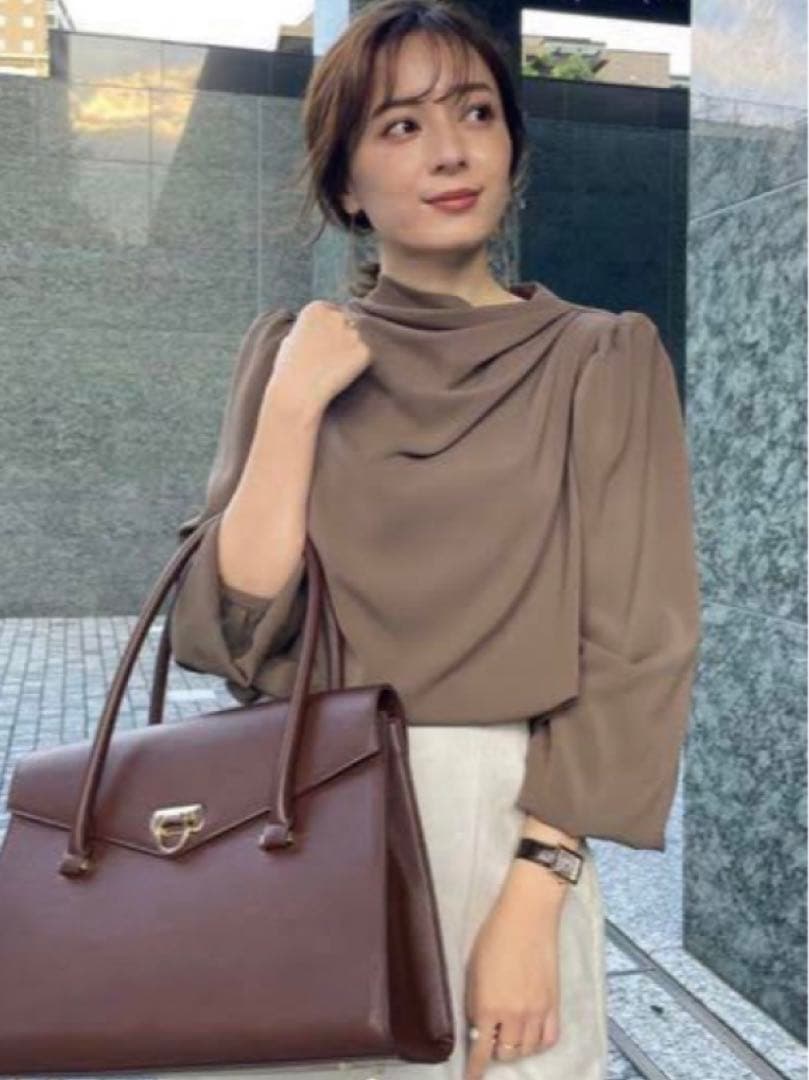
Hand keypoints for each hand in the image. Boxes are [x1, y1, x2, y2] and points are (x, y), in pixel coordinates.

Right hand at [266, 299, 371, 417]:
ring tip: (332, 368)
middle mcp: (336, 315)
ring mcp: (352, 332)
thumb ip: (310, 327)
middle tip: (328, 360)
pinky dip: (357, 365)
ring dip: (350, 351)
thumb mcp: (291, 338)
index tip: (320, 347)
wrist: (297, 393)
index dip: (329, 331)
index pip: (333, 312)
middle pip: (348, 323)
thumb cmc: (289, 370)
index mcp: (316, 308)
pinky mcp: (365, 351)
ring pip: (357, 339)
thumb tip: (321, 326)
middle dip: (342, 338)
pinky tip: (340, 375)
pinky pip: (365, 355)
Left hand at [463, 868, 566, 1079]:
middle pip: (505, 1053)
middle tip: (491, 1038)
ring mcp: (537, 1011)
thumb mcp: (474, 969)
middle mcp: (514, 1015)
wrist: (528, 915)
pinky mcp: (554, 1003)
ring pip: (527, 1049)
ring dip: (516, 1047)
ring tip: (510, 1034)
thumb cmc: (495, 935)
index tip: (470, 1079)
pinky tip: (531, 1035)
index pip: (481, 1051)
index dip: (475, 1069)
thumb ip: (475, 1002)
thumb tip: (478, 1024)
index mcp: (488, 1006)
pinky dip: (539, 1042)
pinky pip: (549, 1038)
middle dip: (495, 1050)